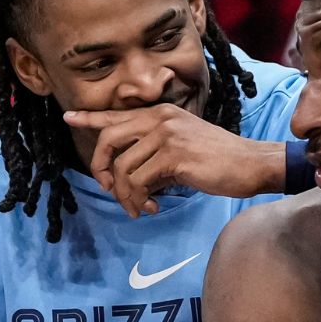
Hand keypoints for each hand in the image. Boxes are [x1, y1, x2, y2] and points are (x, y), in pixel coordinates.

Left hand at [65, 105, 284, 217]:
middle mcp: (160, 119)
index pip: (118, 114)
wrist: (251, 163)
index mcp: (161, 114)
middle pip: (109, 139)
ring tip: (141, 207)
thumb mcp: (182, 148)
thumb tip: (129, 176)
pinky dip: (140, 200)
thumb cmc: (219, 160)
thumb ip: (154, 152)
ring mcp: (166, 135)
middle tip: (108, 189)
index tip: (69, 117)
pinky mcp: (173, 156)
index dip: (91, 118)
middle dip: (101, 168)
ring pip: (122, 168)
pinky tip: (154, 207)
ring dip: (126, 195)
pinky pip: (138, 182)